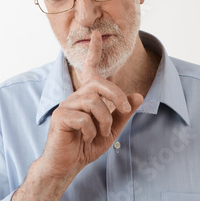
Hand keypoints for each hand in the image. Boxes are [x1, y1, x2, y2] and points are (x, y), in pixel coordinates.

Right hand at [40, 30, 142, 178]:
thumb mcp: (111, 130)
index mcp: (87, 97)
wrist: (68, 165)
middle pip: (99, 84)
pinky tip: (86, 138)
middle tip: (125, 109)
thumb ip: (123, 113)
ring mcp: (66, 105)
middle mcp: (76, 96)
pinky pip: (83, 118)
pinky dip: (91, 131)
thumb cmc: (87, 146)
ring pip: (93, 102)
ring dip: (104, 120)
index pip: (91, 70)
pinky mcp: (60, 117)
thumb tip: (139, 95)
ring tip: (101, 133)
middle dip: (116, 95)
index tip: (97, 35)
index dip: (94, 52)